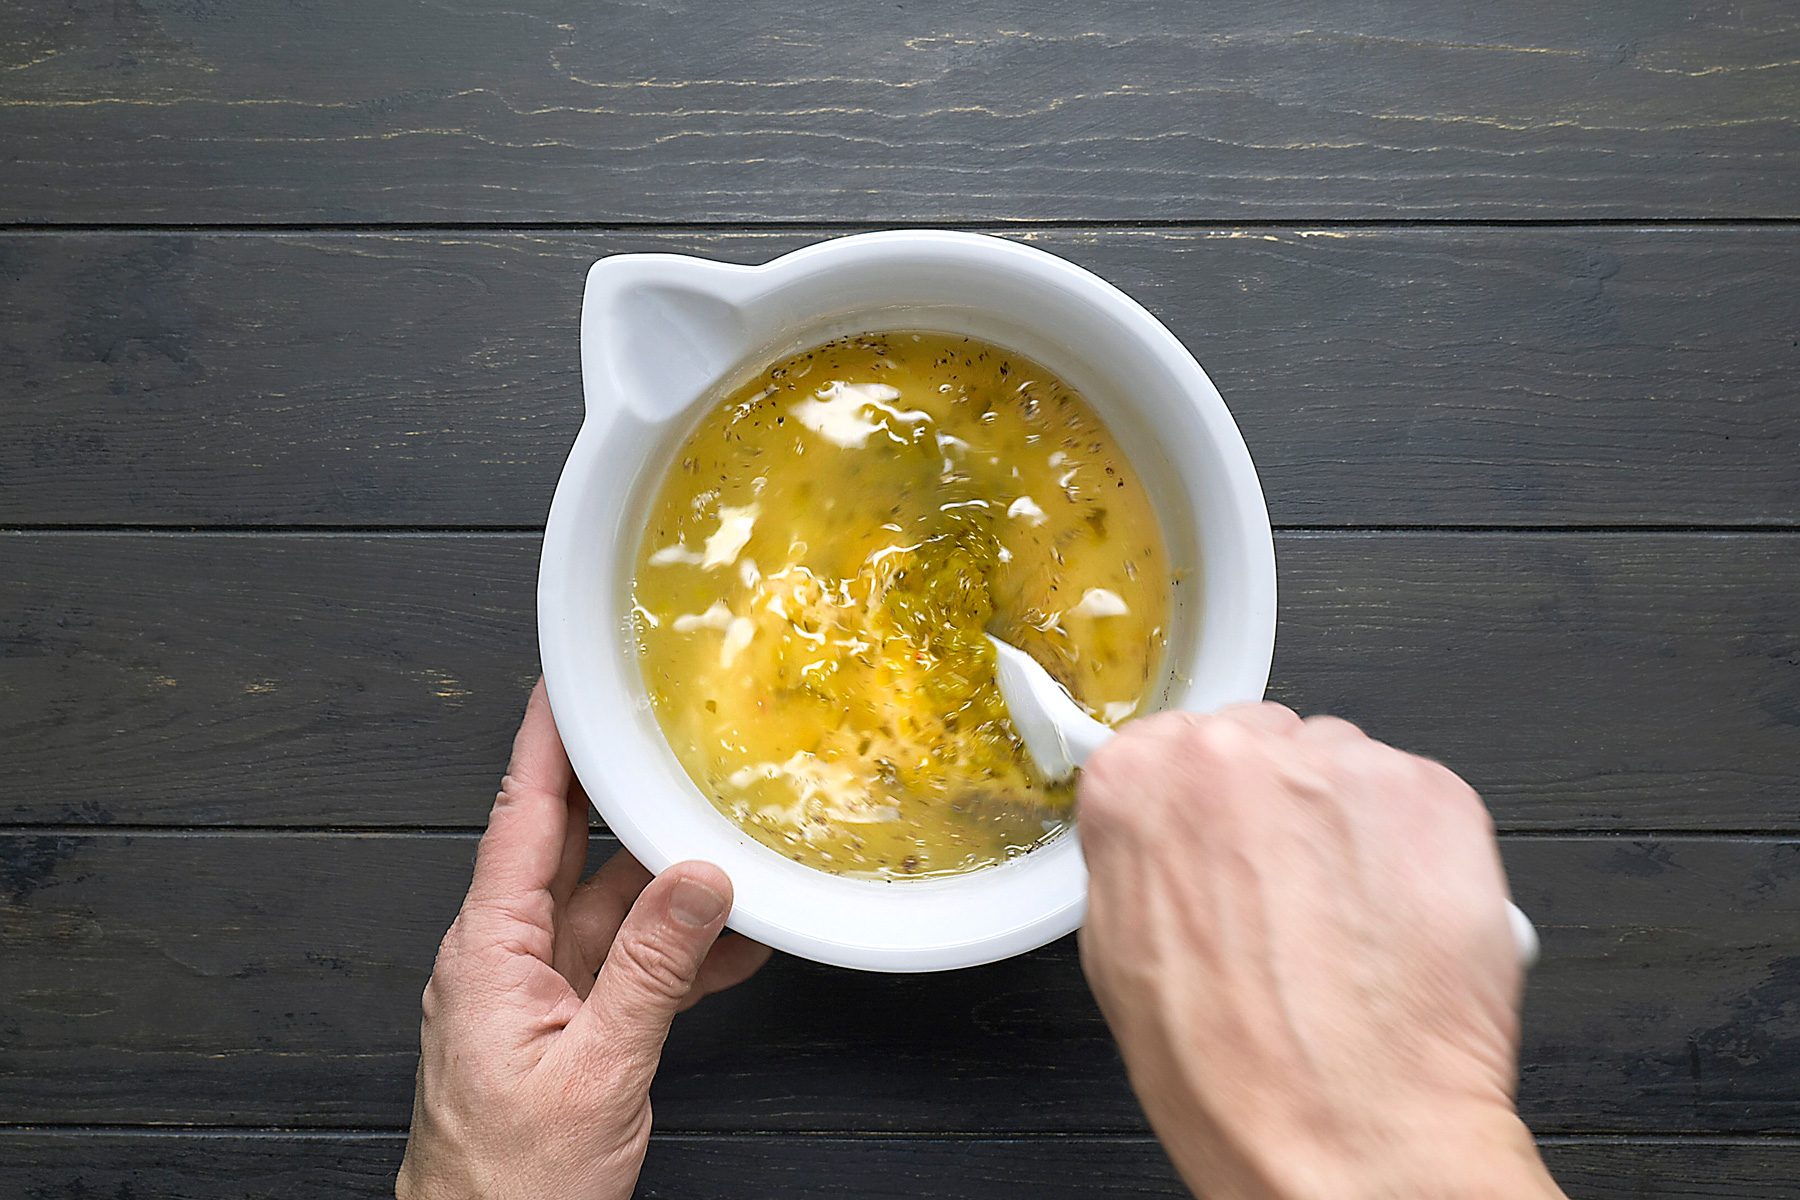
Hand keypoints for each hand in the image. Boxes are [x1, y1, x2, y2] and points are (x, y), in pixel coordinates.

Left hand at [397, 681, 771, 1199]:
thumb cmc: (510, 1183)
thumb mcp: (597, 1068)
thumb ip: (654, 968)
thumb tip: (700, 878)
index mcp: (489, 949)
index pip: (522, 815)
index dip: (548, 742)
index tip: (570, 680)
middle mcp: (507, 956)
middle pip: (571, 847)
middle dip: (624, 791)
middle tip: (670, 734)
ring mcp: (538, 990)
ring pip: (613, 907)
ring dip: (673, 882)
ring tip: (735, 840)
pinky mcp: (570, 1025)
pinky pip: (630, 966)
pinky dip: (682, 951)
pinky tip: (736, 939)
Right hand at [1078, 706, 1561, 1199]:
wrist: (1349, 1135)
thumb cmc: (1235, 1074)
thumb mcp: (1120, 956)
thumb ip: (1142, 861)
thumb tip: (1170, 843)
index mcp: (1138, 783)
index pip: (1170, 748)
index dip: (1204, 812)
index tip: (1223, 847)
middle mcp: (1232, 754)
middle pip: (1261, 747)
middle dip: (1277, 811)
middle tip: (1289, 901)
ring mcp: (1337, 766)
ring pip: (1342, 772)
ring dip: (1348, 828)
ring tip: (1349, 929)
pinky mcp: (1430, 795)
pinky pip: (1417, 804)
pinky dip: (1414, 856)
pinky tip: (1396, 929)